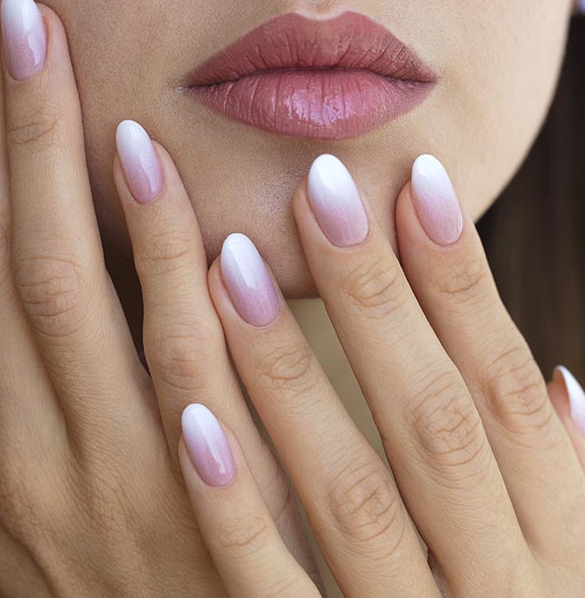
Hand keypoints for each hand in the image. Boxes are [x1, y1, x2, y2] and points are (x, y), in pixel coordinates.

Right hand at [0, 0, 322, 596]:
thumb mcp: (58, 476)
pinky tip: (140, 146)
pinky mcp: (185, 499)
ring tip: (35, 26)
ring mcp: (83, 481)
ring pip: (42, 278)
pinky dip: (145, 244)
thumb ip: (48, 373)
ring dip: (33, 144)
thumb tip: (48, 231)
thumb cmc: (130, 564)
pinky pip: (163, 347)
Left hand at [178, 154, 584, 595]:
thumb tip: (565, 381)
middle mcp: (502, 587)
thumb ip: (563, 483)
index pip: (508, 387)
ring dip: (286, 371)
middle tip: (316, 184)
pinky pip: (273, 592)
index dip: (468, 281)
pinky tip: (188, 415)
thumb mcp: (574, 567)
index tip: (419, 177)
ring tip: (227, 257)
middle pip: (433, 417)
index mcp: (563, 547)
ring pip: (345, 489)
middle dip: (375, 295)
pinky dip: (237, 505)